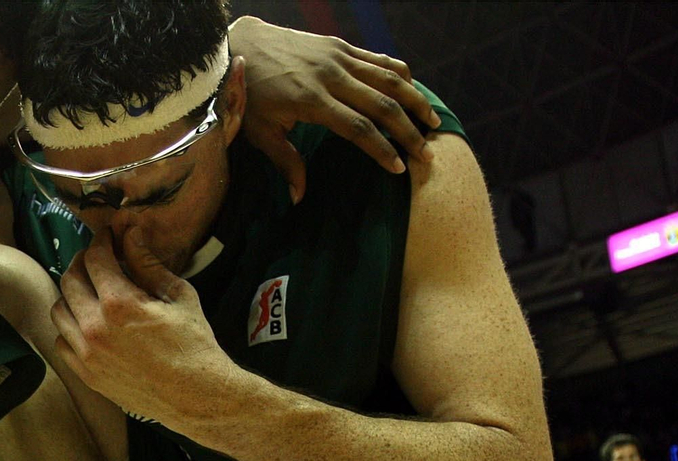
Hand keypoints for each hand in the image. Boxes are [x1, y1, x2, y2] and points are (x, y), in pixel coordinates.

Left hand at [51, 227, 236, 426]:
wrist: (196, 395)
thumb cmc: (194, 343)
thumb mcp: (177, 295)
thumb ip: (147, 263)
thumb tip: (130, 234)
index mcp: (120, 304)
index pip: (94, 259)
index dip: (100, 241)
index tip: (106, 237)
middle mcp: (95, 328)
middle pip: (69, 280)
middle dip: (82, 262)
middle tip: (96, 259)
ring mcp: (87, 354)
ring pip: (59, 311)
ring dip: (71, 294)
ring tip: (90, 291)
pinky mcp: (87, 374)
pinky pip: (62, 342)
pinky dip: (70, 327)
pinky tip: (88, 322)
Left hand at [229, 16, 439, 202]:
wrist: (243, 46)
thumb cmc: (250, 94)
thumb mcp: (260, 132)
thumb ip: (285, 162)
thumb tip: (299, 197)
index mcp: (312, 101)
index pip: (358, 128)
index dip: (382, 150)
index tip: (399, 168)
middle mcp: (331, 76)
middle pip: (382, 105)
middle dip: (408, 131)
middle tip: (427, 153)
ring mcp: (339, 57)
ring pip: (388, 78)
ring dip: (415, 100)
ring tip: (434, 122)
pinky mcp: (341, 46)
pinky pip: (378, 60)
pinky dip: (400, 75)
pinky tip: (414, 91)